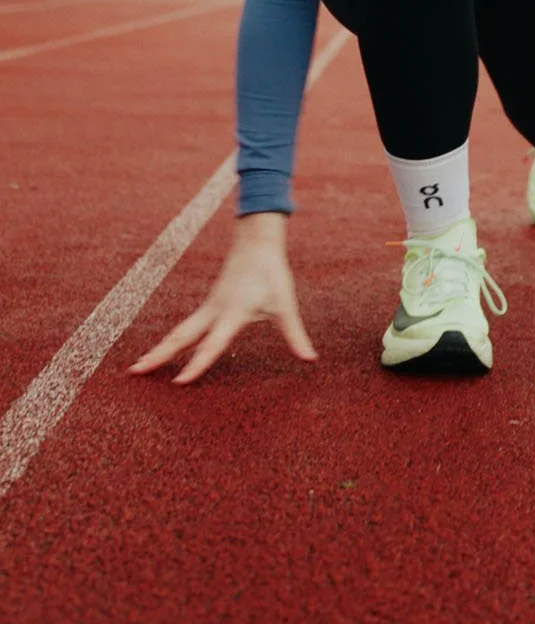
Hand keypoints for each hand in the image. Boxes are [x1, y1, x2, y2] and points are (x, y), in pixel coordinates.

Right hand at [128, 212, 316, 384]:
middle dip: (158, 356)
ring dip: (161, 348)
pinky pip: (187, 325)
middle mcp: (214, 311)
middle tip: (134, 372)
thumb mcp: (285, 305)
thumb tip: (311, 358)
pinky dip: (173, 339)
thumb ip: (295, 334)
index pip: (211, 345)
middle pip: (181, 337)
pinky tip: (165, 349)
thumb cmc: (271, 272)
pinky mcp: (209, 303)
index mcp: (231, 313)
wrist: (257, 240)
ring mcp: (208, 306)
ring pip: (180, 331)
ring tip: (139, 366)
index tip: (178, 383)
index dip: (196, 365)